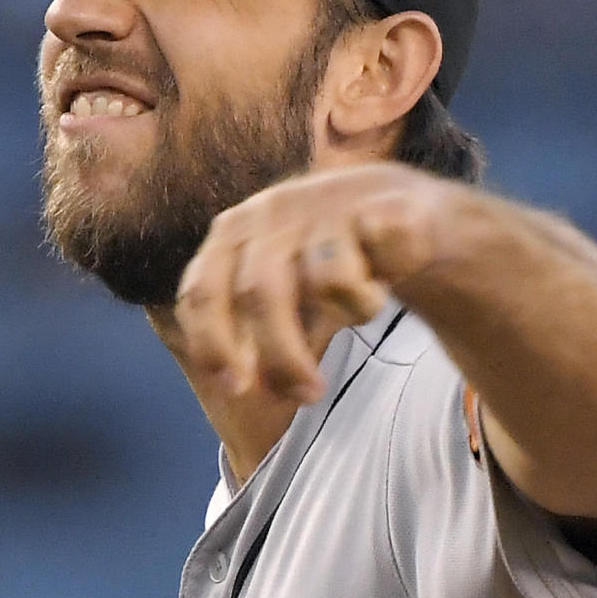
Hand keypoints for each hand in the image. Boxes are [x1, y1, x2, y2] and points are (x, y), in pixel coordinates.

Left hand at [174, 162, 448, 403]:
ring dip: (347, 313)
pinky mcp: (375, 206)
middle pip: (260, 291)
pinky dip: (370, 296)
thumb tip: (234, 386)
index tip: (237, 389)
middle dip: (282, 354)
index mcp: (233, 229)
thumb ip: (246, 324)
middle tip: (308, 395)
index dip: (213, 343)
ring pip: (325, 282)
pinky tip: (383, 283)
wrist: (394, 204)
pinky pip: (376, 269)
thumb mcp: (275, 284)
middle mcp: (271, 209)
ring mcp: (322, 202)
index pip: (202, 290)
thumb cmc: (323, 256)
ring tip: (360, 312)